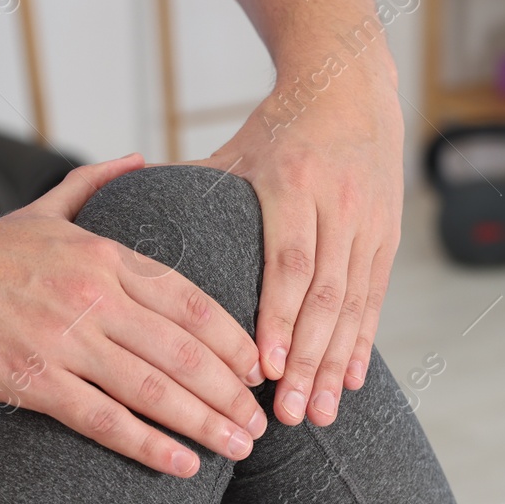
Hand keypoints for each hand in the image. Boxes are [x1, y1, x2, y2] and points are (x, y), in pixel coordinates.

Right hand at [0, 154, 266, 476]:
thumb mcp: (42, 210)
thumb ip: (94, 185)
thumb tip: (138, 157)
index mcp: (102, 255)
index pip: (190, 300)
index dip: (233, 339)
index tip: (261, 369)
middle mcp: (93, 294)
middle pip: (185, 349)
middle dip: (233, 392)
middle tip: (264, 424)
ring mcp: (63, 338)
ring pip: (155, 388)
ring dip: (207, 423)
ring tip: (241, 448)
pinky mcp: (31, 379)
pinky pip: (105, 420)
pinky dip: (150, 445)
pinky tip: (184, 466)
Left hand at [194, 54, 404, 426]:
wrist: (349, 87)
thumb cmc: (278, 127)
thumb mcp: (232, 152)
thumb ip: (185, 188)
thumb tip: (118, 217)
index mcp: (293, 183)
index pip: (288, 264)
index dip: (277, 320)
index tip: (261, 370)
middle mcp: (337, 205)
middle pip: (323, 297)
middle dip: (305, 361)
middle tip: (285, 414)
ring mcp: (368, 222)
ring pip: (352, 306)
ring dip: (333, 365)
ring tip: (316, 416)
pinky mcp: (386, 236)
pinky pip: (374, 300)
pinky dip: (361, 344)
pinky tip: (348, 384)